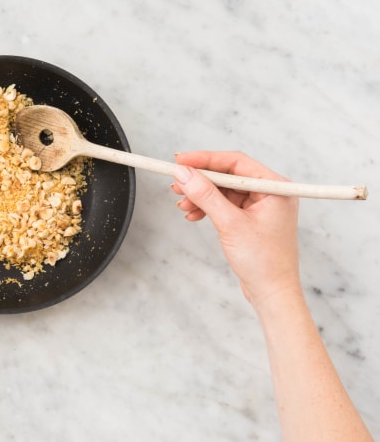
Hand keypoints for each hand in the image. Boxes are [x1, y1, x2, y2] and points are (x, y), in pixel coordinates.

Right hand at [171, 151, 300, 305]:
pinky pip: (224, 204)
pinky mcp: (250, 218)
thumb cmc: (264, 263)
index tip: (182, 161)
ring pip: (223, 190)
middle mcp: (270, 192)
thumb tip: (185, 174)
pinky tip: (193, 214)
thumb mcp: (230, 224)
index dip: (206, 160)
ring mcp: (260, 205)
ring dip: (201, 195)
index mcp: (275, 187)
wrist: (272, 293)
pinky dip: (207, 207)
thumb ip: (205, 195)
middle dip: (200, 179)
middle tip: (177, 181)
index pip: (235, 162)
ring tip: (182, 202)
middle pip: (228, 175)